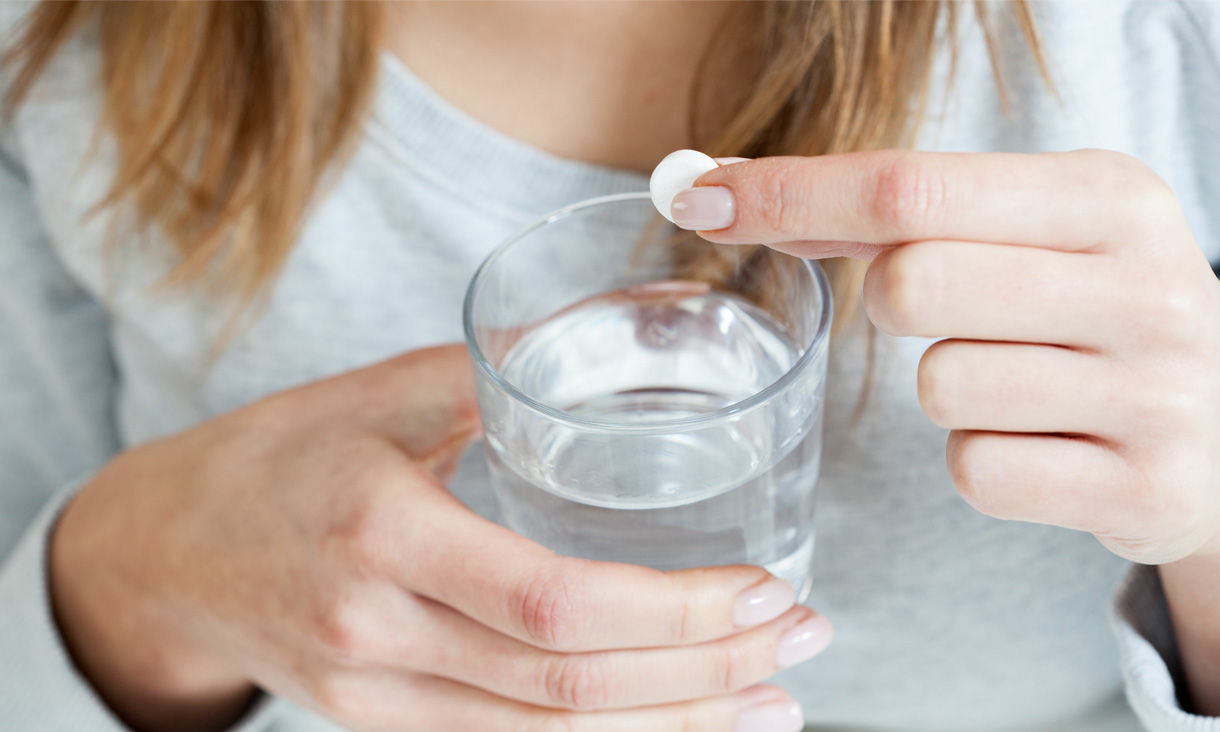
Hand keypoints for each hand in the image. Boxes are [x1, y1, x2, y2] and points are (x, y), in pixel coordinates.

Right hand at [51, 344, 827, 731]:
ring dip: (673, 726)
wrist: (163, 554)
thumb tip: (597, 352)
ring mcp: (375, 696)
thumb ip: (483, 379)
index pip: (556, 605)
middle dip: (704, 672)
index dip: (675, 612)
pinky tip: (671, 727)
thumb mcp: (370, 394)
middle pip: (568, 686)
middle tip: (800, 642)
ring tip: (768, 703)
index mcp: (384, 532)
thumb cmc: (273, 457)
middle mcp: (378, 632)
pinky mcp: (380, 725)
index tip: (765, 591)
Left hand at [679, 149, 1219, 564]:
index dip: (790, 194)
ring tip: (1024, 381)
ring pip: (940, 387)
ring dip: (948, 389)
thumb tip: (726, 193)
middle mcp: (1144, 287)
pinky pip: (976, 473)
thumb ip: (895, 211)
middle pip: (911, 284)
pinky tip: (1044, 441)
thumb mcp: (1030, 230)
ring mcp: (1153, 395)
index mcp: (1108, 199)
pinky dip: (982, 459)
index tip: (701, 200)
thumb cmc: (1093, 309)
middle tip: (952, 310)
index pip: (909, 187)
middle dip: (894, 301)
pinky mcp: (1140, 489)